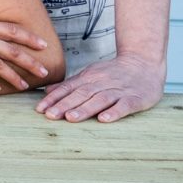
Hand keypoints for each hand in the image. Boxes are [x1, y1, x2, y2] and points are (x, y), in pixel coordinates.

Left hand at [35, 53, 163, 122]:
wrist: (143, 63)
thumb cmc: (114, 73)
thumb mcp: (91, 74)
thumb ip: (71, 84)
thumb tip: (48, 91)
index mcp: (88, 78)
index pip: (68, 88)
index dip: (54, 98)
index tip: (40, 109)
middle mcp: (101, 82)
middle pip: (80, 94)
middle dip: (64, 105)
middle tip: (50, 116)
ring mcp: (118, 90)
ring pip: (99, 99)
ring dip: (84, 109)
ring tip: (70, 118)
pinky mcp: (135, 98)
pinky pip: (124, 105)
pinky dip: (113, 112)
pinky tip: (103, 120)